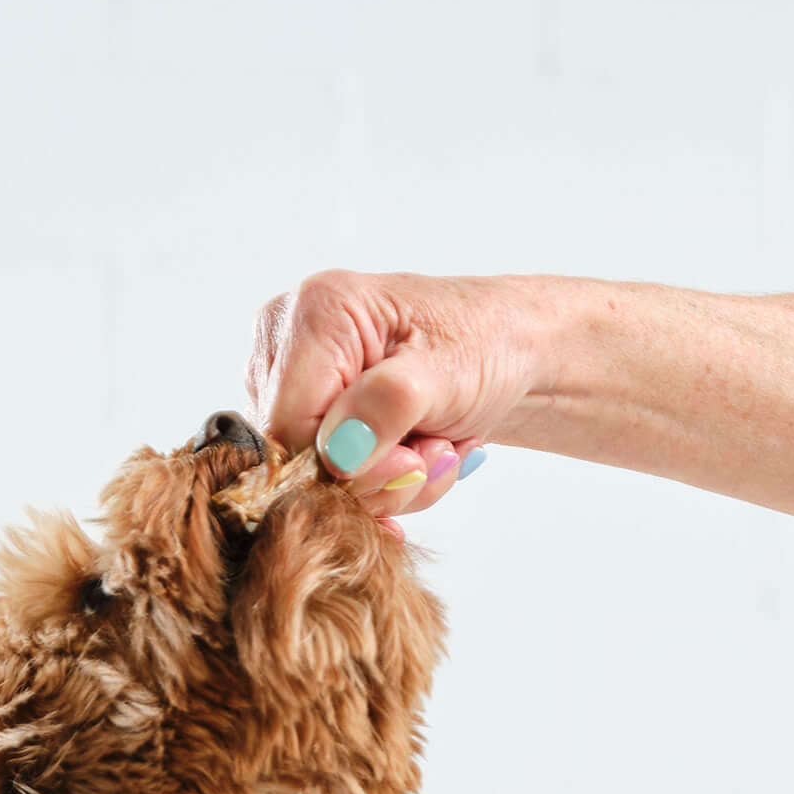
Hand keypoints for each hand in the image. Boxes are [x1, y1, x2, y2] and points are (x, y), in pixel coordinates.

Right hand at [247, 269, 548, 515]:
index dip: (346, 467)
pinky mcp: (302, 408)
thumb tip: (337, 454)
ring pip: (313, 474)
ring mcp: (288, 377)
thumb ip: (389, 406)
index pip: (288, 428)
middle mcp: (285, 340)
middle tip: (436, 449)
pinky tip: (415, 450)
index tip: (414, 463)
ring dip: (386, 482)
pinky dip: (378, 481)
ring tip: (435, 444)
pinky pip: (324, 474)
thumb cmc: (486, 343)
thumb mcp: (450, 372)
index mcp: (315, 311)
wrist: (507, 349)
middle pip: (296, 455)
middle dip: (374, 475)